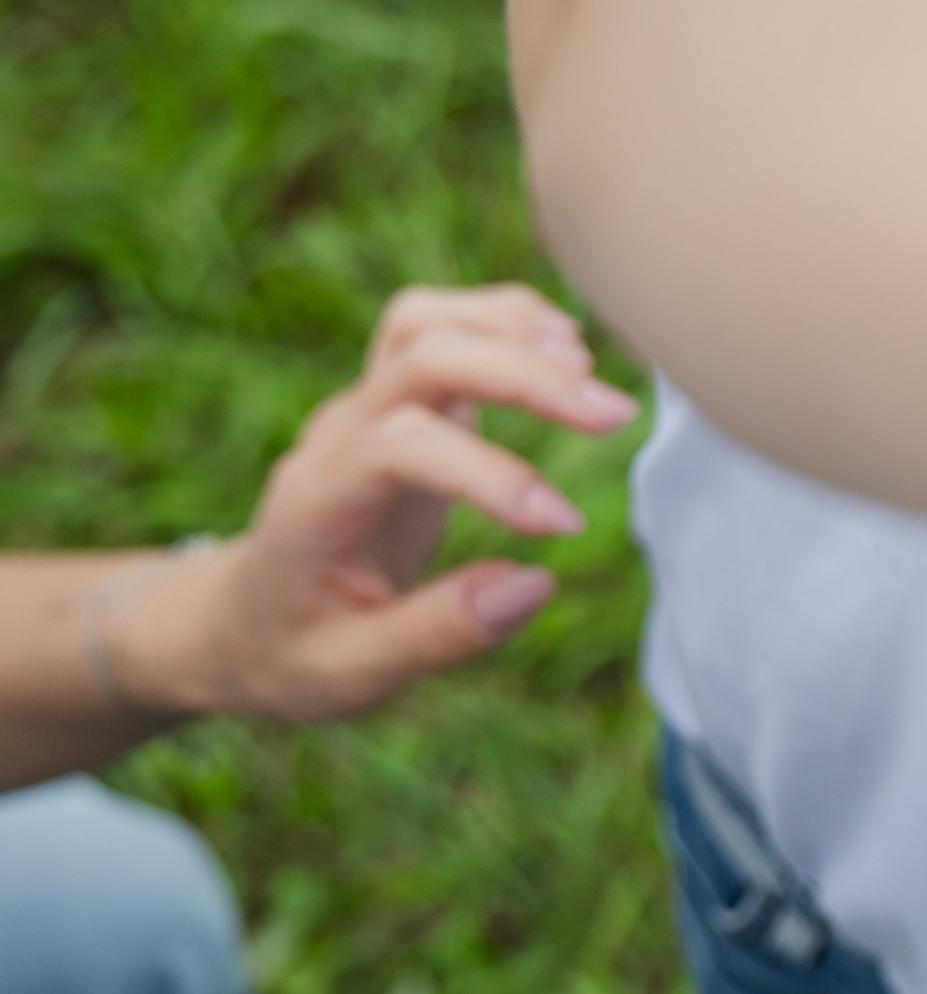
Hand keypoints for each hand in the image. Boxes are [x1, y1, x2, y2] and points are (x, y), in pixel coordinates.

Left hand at [117, 284, 636, 724]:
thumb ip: (440, 633)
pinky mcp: (397, 403)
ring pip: (423, 322)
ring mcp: (362, 409)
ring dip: (510, 329)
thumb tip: (540, 583)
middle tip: (615, 416)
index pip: (400, 447)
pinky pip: (438, 328)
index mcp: (315, 503)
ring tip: (591, 372)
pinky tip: (565, 355)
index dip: (489, 474)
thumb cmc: (297, 652)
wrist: (243, 616)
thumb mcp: (352, 673)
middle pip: (419, 355)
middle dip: (521, 373)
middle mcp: (335, 436)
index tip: (564, 529)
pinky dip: (503, 321)